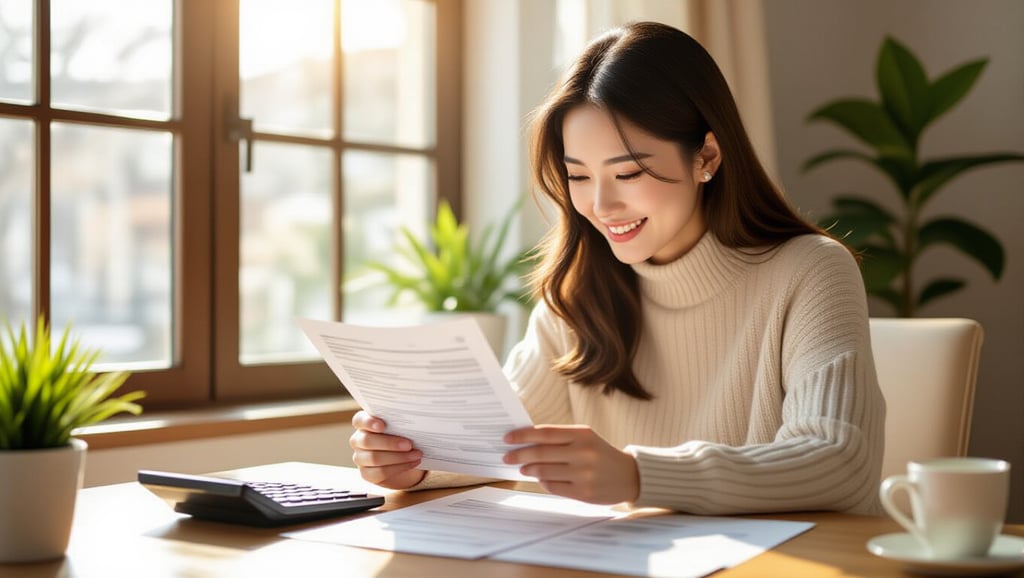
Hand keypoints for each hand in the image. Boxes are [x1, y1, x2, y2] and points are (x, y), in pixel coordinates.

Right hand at [349, 410, 426, 488]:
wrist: (404, 458)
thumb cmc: (402, 436)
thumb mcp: (401, 427)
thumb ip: (400, 422)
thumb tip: (414, 420)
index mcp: (364, 424)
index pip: (359, 420)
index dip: (368, 422)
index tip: (382, 425)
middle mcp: (358, 440)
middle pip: (367, 441)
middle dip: (390, 443)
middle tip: (409, 444)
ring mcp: (360, 458)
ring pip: (374, 458)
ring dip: (399, 457)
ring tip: (416, 454)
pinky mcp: (366, 474)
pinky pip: (380, 472)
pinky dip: (399, 467)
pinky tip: (413, 463)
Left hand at [503, 425, 638, 503]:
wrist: (630, 476)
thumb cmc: (601, 454)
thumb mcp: (585, 438)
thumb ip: (559, 439)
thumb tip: (526, 442)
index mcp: (582, 434)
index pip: (545, 433)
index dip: (523, 435)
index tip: (508, 438)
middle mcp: (582, 453)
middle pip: (540, 453)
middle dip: (519, 454)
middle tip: (507, 456)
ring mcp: (583, 474)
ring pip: (543, 472)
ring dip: (528, 469)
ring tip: (523, 468)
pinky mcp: (582, 493)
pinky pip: (552, 487)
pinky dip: (543, 482)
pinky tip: (541, 478)